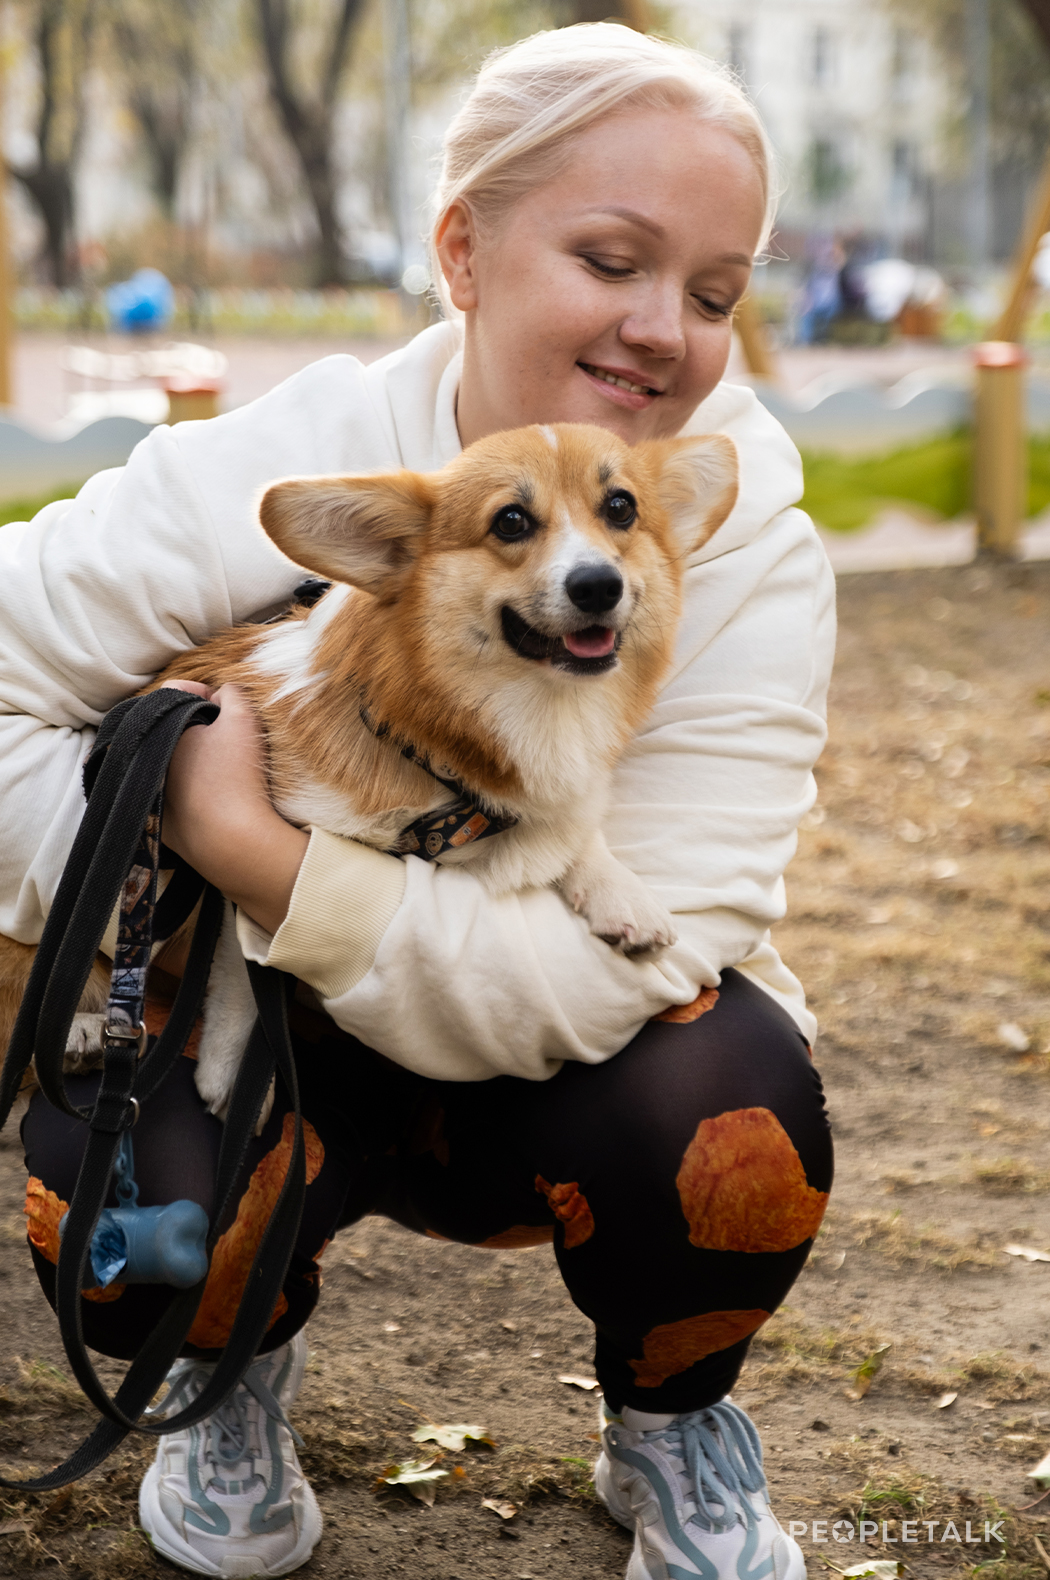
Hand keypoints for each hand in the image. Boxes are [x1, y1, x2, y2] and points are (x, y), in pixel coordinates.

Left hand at [160, 682, 307, 936]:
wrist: (232, 842)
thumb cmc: (237, 776)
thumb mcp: (244, 719)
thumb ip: (232, 693)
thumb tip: (220, 693)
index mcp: (157, 728)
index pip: (172, 692)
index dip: (200, 689)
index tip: (220, 700)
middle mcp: (143, 758)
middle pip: (168, 727)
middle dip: (194, 724)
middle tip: (224, 731)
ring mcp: (147, 791)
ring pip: (167, 760)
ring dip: (189, 755)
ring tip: (221, 763)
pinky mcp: (156, 821)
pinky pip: (169, 793)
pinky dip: (186, 787)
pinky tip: (213, 794)